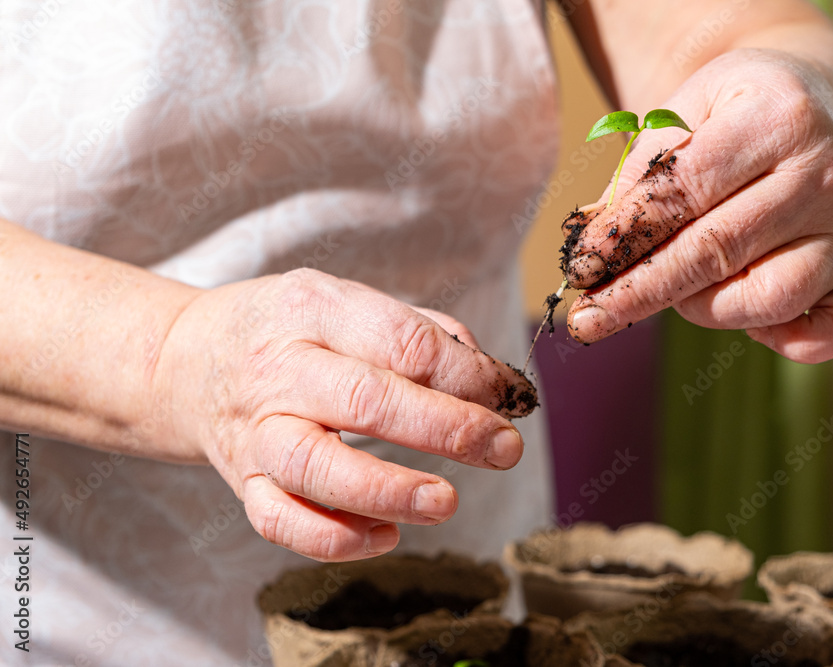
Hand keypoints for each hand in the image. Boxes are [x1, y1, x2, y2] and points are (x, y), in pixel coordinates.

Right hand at [151, 269, 536, 560]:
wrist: (185, 361)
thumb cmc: (285, 330)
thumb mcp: (343, 301)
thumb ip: (419, 332)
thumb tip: (490, 380)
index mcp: (314, 309)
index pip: (402, 342)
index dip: (465, 374)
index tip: (507, 395)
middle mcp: (280, 369)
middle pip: (366, 402)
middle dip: (447, 429)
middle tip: (504, 449)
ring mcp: (256, 430)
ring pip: (317, 469)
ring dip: (390, 491)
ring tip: (446, 501)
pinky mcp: (242, 481)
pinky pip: (282, 521)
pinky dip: (335, 539)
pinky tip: (386, 534)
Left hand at [563, 49, 832, 362]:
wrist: (809, 101)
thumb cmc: (732, 114)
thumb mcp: (679, 114)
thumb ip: (636, 177)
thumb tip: (589, 247)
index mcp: (776, 115)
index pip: (685, 190)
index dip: (624, 236)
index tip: (580, 269)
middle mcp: (825, 171)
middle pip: (717, 250)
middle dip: (640, 291)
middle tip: (587, 318)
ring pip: (767, 298)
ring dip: (704, 308)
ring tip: (676, 290)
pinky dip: (792, 340)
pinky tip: (749, 321)